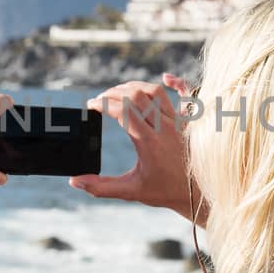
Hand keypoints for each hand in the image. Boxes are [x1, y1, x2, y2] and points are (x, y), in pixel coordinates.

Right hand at [71, 73, 202, 221]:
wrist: (198, 195)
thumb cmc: (165, 192)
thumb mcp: (130, 191)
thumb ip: (101, 187)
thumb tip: (75, 181)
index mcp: (147, 141)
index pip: (120, 110)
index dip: (101, 104)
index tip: (90, 107)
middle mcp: (163, 126)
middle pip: (134, 95)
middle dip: (113, 93)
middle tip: (101, 100)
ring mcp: (178, 121)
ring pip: (155, 90)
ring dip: (134, 87)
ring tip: (121, 93)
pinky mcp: (189, 121)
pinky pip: (186, 93)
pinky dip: (177, 82)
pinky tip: (166, 77)